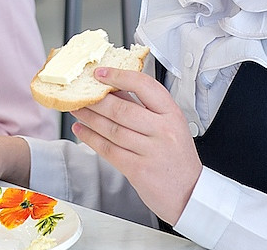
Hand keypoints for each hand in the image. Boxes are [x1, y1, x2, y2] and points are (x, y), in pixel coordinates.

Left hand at [70, 67, 201, 225]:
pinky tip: (81, 130)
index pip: (145, 86)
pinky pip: (108, 150)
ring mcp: (150, 151)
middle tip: (80, 93)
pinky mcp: (138, 170)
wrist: (189, 193)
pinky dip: (90, 138)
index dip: (119, 77)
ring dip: (89, 117)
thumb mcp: (171, 127)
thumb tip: (115, 89)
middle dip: (96, 100)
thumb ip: (145, 109)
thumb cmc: (178, 159)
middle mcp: (163, 130)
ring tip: (77, 109)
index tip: (100, 73)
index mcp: (172, 114)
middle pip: (122, 109)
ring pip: (112, 129)